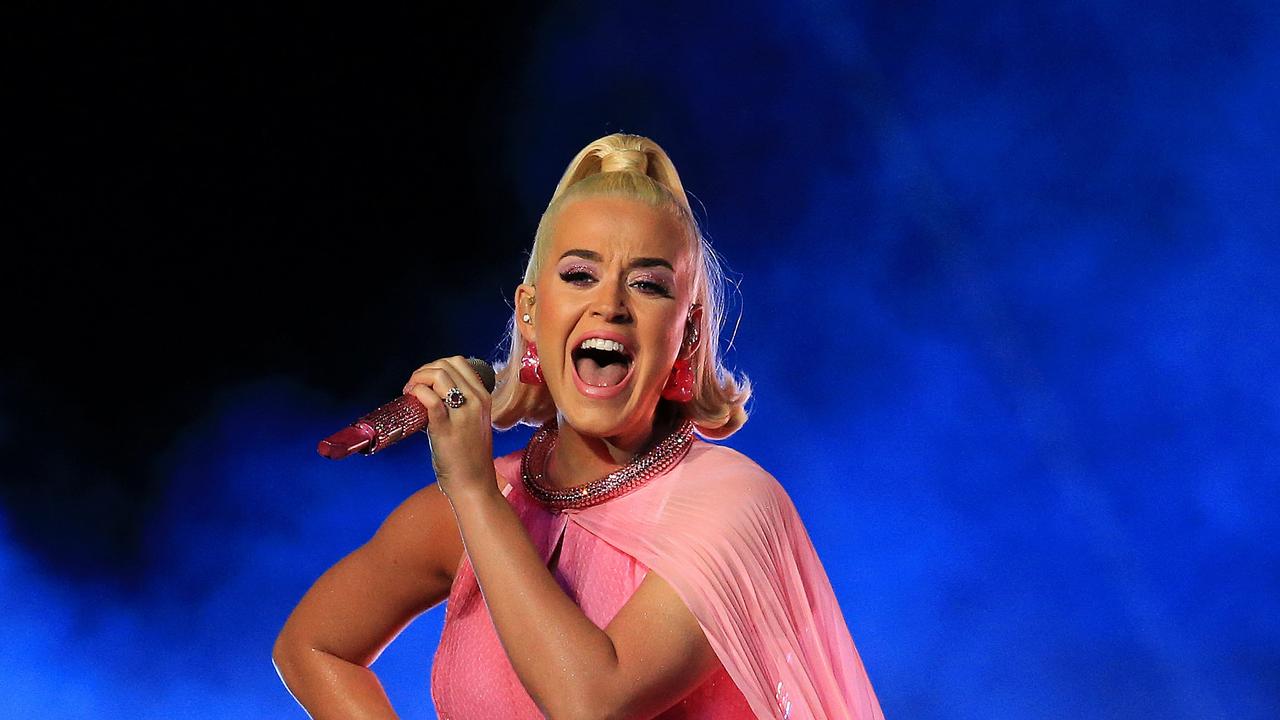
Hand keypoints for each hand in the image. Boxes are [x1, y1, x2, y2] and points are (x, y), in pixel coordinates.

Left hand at [402, 356, 495, 499]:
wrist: (474, 484)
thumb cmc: (470, 457)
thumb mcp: (474, 422)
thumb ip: (460, 405)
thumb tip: (431, 394)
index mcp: (483, 397)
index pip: (460, 362)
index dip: (436, 365)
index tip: (425, 380)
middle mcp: (477, 401)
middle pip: (447, 364)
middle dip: (424, 370)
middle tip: (413, 386)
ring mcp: (463, 414)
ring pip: (439, 375)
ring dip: (418, 378)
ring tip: (410, 392)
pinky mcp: (446, 428)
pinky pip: (429, 399)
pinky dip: (416, 392)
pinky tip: (410, 399)